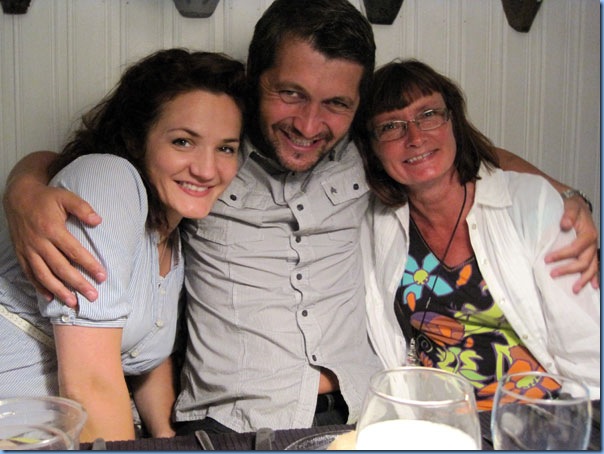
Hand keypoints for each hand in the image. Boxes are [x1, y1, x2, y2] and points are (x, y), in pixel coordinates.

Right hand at [3, 179, 105, 306]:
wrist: (18, 196)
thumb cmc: (46, 198)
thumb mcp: (66, 197)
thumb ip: (82, 208)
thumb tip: (98, 220)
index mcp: (52, 229)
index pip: (74, 251)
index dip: (89, 265)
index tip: (102, 276)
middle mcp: (39, 242)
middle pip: (60, 268)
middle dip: (77, 284)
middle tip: (93, 296)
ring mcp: (28, 250)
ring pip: (44, 275)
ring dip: (59, 290)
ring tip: (73, 302)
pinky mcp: (21, 254)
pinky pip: (30, 274)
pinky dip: (39, 287)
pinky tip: (50, 297)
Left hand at [545, 194, 598, 292]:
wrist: (577, 205)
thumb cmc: (573, 206)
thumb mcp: (570, 206)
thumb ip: (568, 214)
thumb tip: (565, 224)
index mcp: (588, 233)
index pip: (576, 248)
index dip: (562, 255)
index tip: (547, 259)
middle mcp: (593, 243)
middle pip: (584, 261)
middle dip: (569, 269)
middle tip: (553, 274)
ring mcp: (592, 249)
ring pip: (592, 267)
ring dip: (584, 279)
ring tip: (574, 289)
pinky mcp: (590, 251)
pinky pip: (595, 266)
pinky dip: (594, 277)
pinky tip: (592, 286)